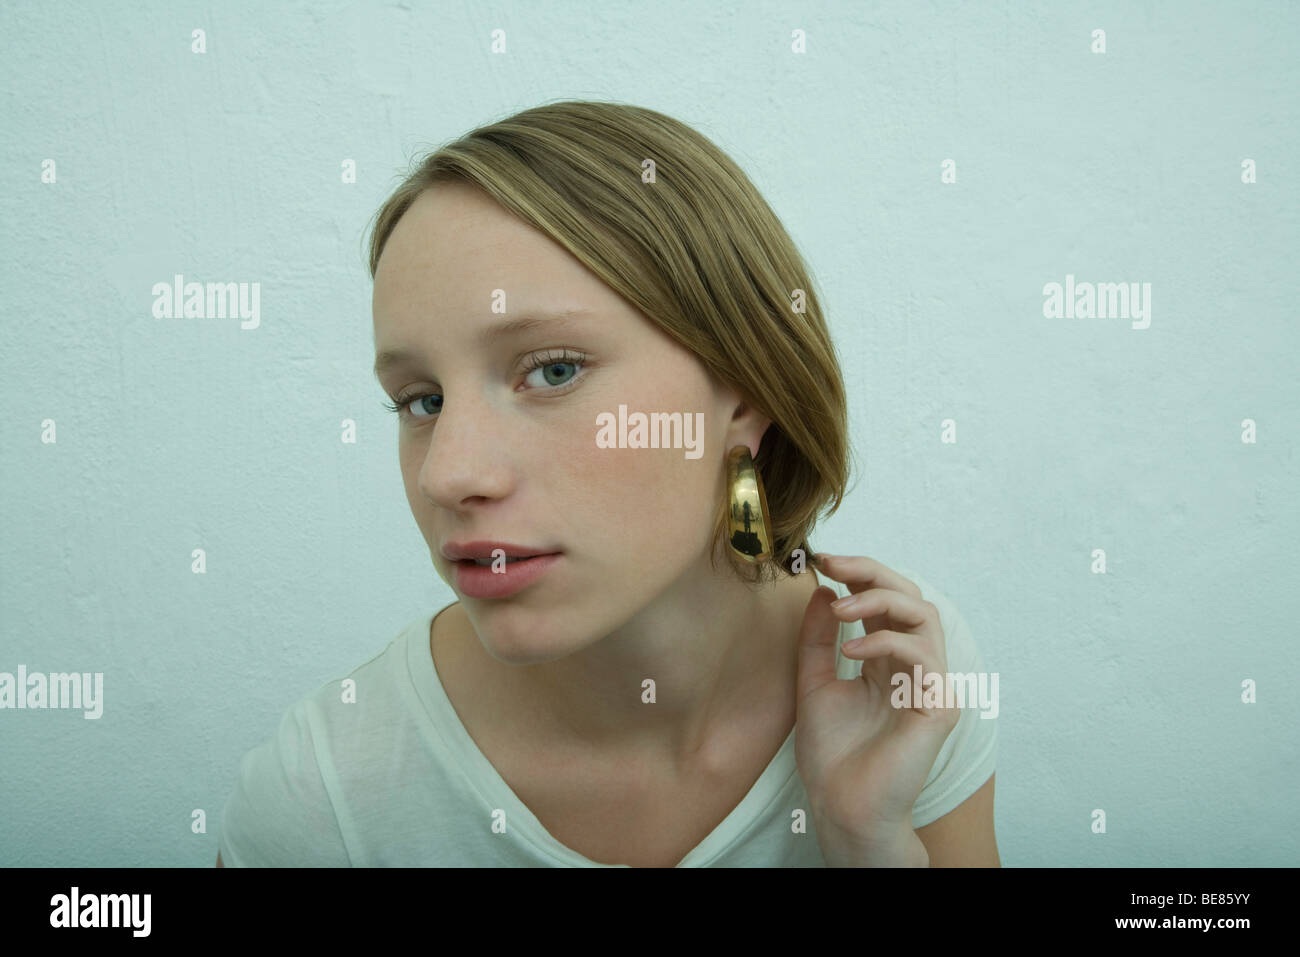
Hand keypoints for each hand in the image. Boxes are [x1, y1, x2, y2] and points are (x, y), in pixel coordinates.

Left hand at [794, 554, 960, 865]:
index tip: (822, 559)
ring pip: (924, 615)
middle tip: (834, 563)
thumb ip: (817, 638)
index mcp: (887, 659)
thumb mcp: (813, 681)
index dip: (859, 574)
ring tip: (839, 607)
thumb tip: (823, 588)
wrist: (841, 806)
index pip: (884, 601)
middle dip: (872, 572)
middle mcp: (914, 666)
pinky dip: (885, 641)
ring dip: (879, 600)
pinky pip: (922, 653)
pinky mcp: (939, 705)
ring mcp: (931, 684)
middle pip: (910, 596)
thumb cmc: (831, 753)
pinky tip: (849, 651)